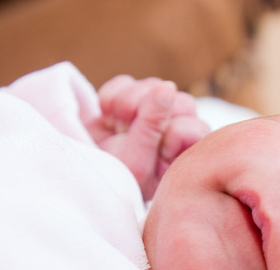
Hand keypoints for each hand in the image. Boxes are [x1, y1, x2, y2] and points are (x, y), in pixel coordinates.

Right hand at [88, 75, 209, 200]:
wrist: (85, 171)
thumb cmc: (117, 177)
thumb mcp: (136, 161)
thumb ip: (152, 124)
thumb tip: (167, 86)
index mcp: (188, 151)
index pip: (195, 127)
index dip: (170, 134)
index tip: (153, 153)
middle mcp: (179, 127)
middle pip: (180, 100)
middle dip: (148, 115)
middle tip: (127, 135)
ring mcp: (156, 110)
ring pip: (153, 86)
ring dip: (126, 107)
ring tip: (116, 130)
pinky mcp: (133, 97)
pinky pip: (126, 82)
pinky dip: (110, 99)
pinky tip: (107, 120)